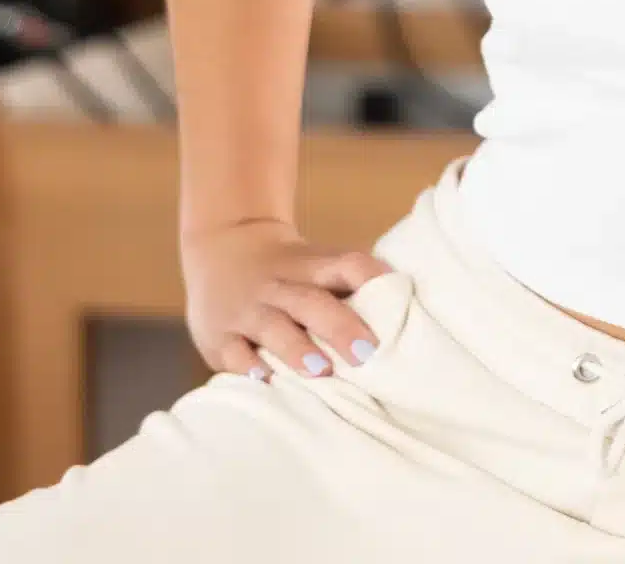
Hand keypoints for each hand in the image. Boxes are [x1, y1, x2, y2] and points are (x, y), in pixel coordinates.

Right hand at [180, 219, 393, 380]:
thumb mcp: (316, 265)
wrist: (224, 245)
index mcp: (311, 266)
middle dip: (339, 326)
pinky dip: (247, 365)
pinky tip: (263, 379)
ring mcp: (246, 309)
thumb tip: (406, 325)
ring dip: (296, 348)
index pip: (347, 265)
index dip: (370, 278)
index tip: (397, 302)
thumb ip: (348, 289)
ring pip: (272, 327)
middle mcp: (279, 285)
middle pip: (311, 301)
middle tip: (366, 353)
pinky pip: (232, 351)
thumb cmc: (289, 270)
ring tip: (320, 371)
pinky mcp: (218, 335)